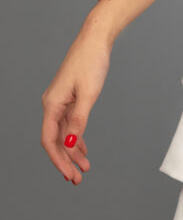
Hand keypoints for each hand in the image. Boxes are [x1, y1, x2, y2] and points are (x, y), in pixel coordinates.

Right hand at [41, 26, 110, 183]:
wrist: (95, 39)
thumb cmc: (91, 63)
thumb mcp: (88, 94)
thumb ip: (78, 120)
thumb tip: (69, 144)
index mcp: (52, 104)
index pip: (50, 141)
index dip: (58, 160)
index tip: (70, 175)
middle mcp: (52, 104)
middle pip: (55, 140)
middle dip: (66, 161)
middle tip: (78, 179)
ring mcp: (60, 101)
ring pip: (63, 133)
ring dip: (72, 152)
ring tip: (84, 168)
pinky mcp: (70, 97)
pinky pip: (69, 124)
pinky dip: (75, 137)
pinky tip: (82, 149)